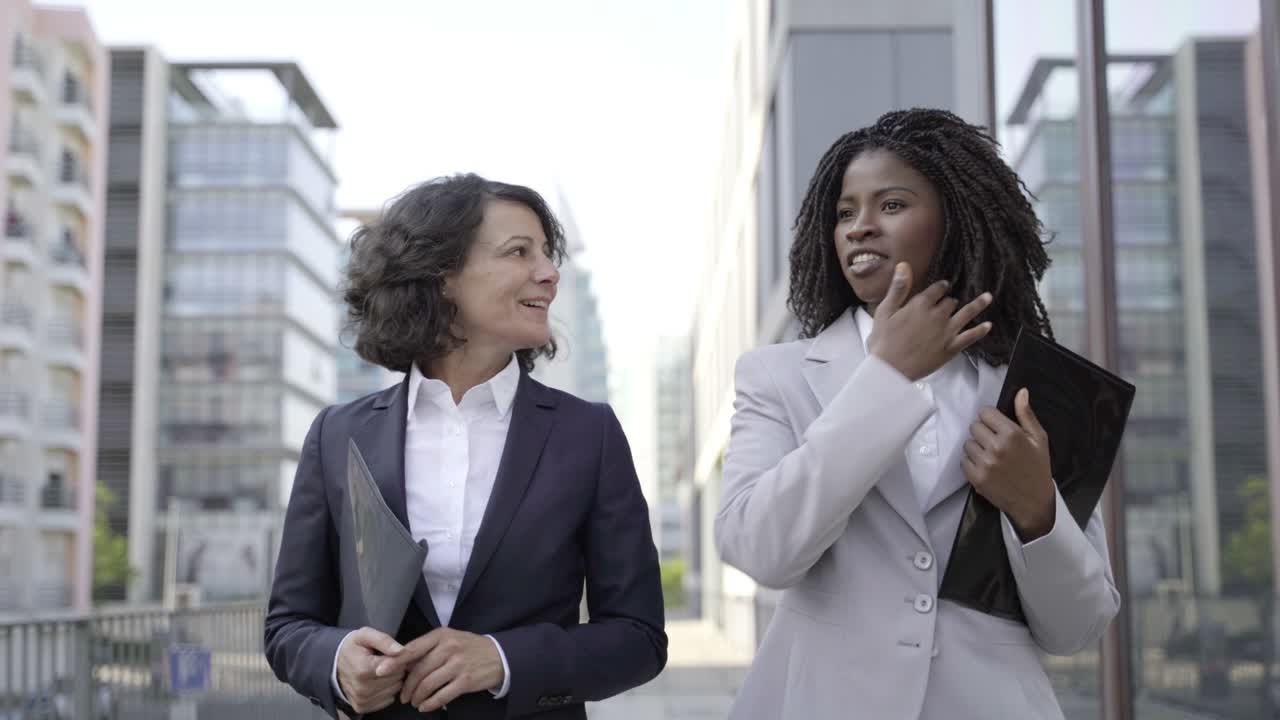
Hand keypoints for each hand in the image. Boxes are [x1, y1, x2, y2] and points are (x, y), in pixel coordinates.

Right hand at [336, 627, 405, 714]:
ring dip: (393, 680)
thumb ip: (384, 641)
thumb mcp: (365, 635)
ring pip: (395, 689)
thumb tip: (401, 651)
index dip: (397, 657)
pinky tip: (379, 681)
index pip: (396, 666)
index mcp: (363, 669)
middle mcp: (362, 688)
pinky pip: (388, 700)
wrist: (334, 663)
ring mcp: (361, 699)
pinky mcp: (362, 707)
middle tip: (385, 661)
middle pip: (397, 678)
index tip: (391, 652)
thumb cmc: (353, 647)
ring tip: (382, 671)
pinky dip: (387, 691)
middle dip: (396, 668)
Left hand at [374, 628, 503, 712]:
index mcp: (441, 635)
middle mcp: (448, 648)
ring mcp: (458, 664)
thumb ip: (428, 649)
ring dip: (417, 697)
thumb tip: (403, 664)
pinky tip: (426, 706)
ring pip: (428, 685)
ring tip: (414, 702)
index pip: (412, 649)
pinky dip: (430, 703)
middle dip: (406, 687)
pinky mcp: (466, 680)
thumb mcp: (450, 639)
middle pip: (418, 671)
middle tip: (402, 697)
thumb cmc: (469, 648)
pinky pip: (442, 695)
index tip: (380, 671)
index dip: (394, 661)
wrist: (499, 655)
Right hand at [866, 262, 992, 380]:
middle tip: (951, 301)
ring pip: (966, 314)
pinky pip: (970, 337)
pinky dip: (980, 331)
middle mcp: (937, 315)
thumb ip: (898, 288)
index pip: (936, 289)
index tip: (943, 286)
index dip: (940, 287)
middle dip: (950, 300)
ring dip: (978, 304)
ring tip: (988, 297)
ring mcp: (947, 332)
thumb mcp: (885, 311)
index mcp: (920, 304)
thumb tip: (904, 265)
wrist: (890, 370)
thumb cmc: (883, 341)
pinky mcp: (951, 348)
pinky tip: (988, 325)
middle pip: (950, 302)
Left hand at [962, 388, 1055, 540]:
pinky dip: (972, 462)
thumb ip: (1026, 414)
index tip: (997, 427)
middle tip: (995, 443)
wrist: (1034, 502)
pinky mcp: (976, 478)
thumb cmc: (1038, 468)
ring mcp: (985, 464)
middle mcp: (996, 447)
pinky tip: (985, 466)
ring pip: (968, 443)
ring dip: (977, 447)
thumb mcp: (1039, 439)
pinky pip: (964, 460)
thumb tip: (1021, 391)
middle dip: (983, 432)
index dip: (991, 419)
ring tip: (991, 456)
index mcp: (1012, 434)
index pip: (985, 413)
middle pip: (974, 427)